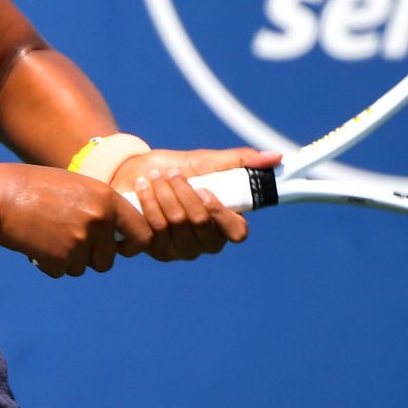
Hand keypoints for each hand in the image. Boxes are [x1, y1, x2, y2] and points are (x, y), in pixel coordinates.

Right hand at [0, 163, 151, 276]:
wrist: (2, 195)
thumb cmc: (36, 187)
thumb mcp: (76, 187)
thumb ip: (99, 207)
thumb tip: (116, 234)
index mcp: (107, 199)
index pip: (141, 232)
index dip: (133, 245)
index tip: (122, 249)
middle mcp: (99, 220)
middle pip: (107, 260)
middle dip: (90, 258)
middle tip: (69, 244)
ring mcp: (79, 239)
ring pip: (82, 268)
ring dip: (67, 260)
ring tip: (48, 238)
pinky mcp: (59, 256)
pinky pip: (61, 271)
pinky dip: (48, 264)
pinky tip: (36, 244)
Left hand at [109, 146, 278, 261]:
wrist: (131, 175)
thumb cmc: (172, 170)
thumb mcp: (205, 162)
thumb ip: (239, 161)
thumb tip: (276, 156)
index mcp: (223, 224)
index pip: (237, 233)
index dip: (221, 213)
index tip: (204, 190)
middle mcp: (205, 243)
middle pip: (200, 224)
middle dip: (183, 192)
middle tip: (171, 174)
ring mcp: (180, 250)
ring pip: (175, 224)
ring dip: (163, 194)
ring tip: (153, 177)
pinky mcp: (155, 250)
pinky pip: (153, 230)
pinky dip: (146, 203)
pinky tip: (141, 189)